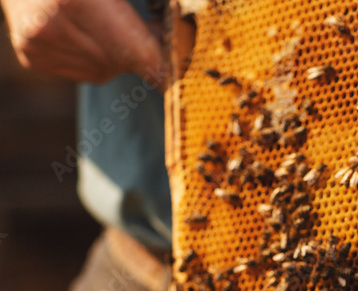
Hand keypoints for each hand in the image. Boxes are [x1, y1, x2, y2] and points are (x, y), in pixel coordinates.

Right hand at [1, 0, 163, 83]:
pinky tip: (83, 30)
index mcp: (77, 2)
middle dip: (140, 49)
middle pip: (123, 62)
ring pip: (105, 70)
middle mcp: (53, 26)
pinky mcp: (31, 56)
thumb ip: (142, 11)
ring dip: (115, 53)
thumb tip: (174, 33)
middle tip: (148, 29)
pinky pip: (83, 71)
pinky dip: (93, 56)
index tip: (179, 64)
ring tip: (107, 24)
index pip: (138, 53)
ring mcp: (38, 45)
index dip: (162, 60)